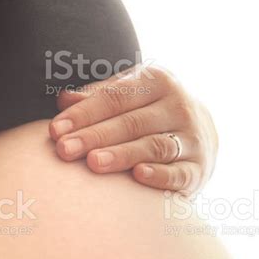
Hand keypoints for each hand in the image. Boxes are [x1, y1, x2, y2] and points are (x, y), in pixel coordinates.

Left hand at [49, 64, 217, 196]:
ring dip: (122, 155)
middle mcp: (178, 106)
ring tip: (93, 164)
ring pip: (153, 146)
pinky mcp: (197, 169)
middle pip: (131, 122)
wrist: (202, 136)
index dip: (84, 113)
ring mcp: (191, 138)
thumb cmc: (150, 114)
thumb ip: (97, 98)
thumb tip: (63, 100)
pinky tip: (138, 176)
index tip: (56, 130)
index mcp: (158, 82)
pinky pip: (178, 173)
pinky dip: (159, 175)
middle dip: (95, 136)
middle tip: (65, 150)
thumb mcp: (129, 97)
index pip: (115, 97)